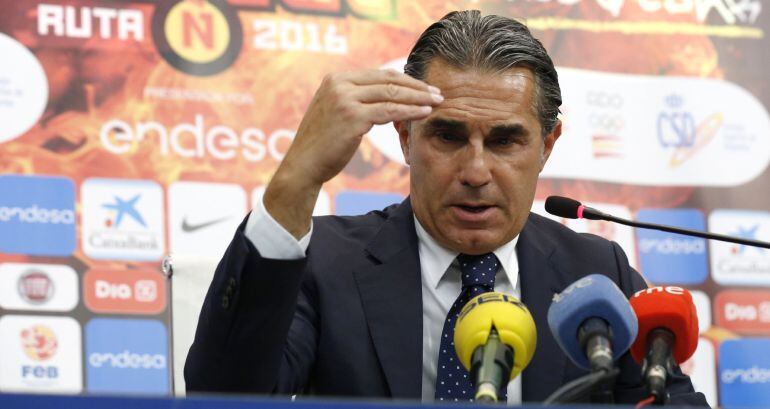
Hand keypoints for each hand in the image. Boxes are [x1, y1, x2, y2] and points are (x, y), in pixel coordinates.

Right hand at [265, 69, 442, 238]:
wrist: (303, 166)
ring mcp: (344, 99)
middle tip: (437, 93)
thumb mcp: (334, 113)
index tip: (423, 88)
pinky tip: (425, 113)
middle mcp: (339, 84)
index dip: (404, 80)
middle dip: (416, 86)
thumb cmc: (322, 145)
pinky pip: (390, 111)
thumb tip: (383, 96)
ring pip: (392, 94)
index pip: (379, 74)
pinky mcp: (352, 116)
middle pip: (388, 80)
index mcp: (335, 79)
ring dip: (418, 97)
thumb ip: (354, 100)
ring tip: (437, 102)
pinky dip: (410, 111)